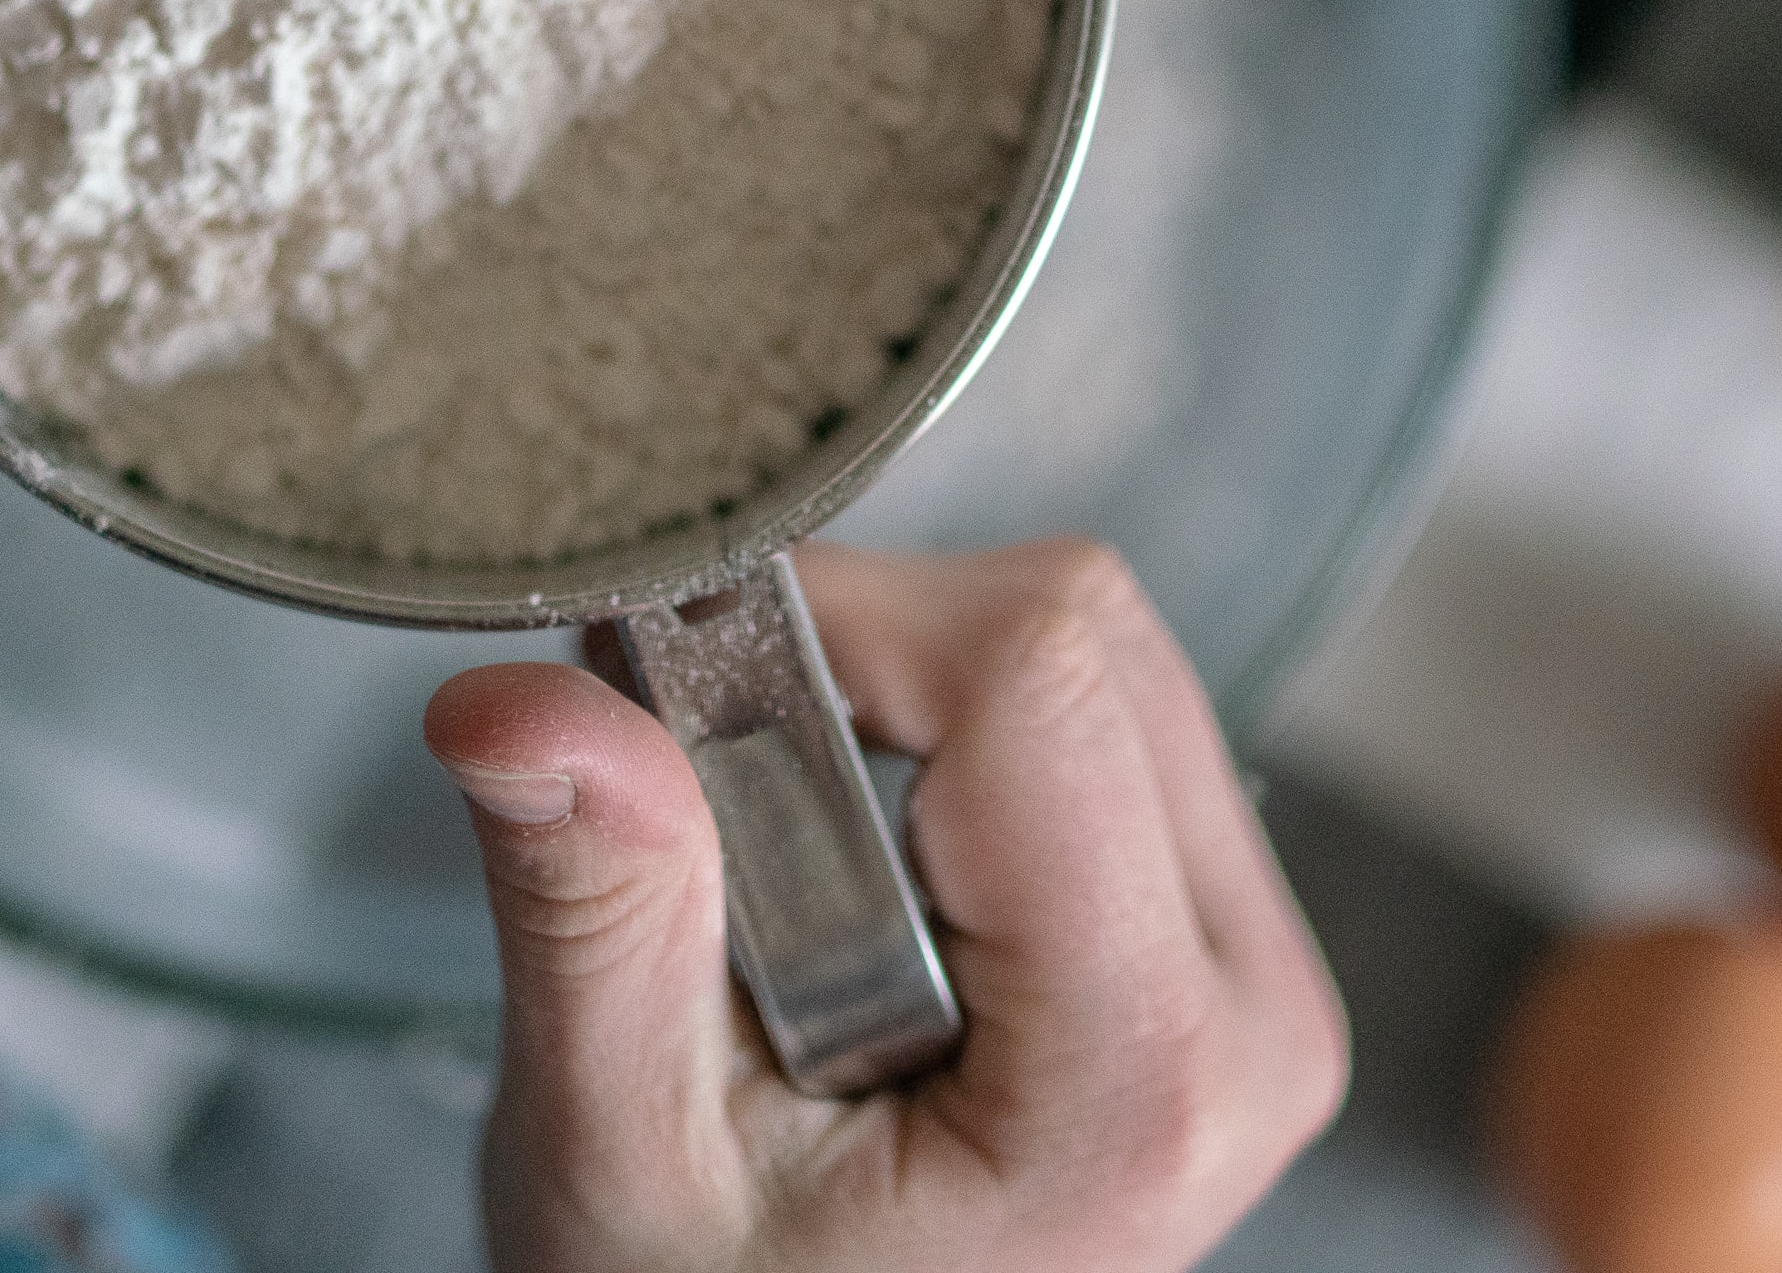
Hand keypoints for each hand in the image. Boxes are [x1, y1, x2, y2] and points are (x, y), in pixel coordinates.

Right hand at [426, 541, 1347, 1272]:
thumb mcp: (620, 1152)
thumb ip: (595, 915)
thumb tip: (523, 706)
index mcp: (1136, 1079)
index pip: (1031, 679)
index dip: (831, 628)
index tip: (673, 698)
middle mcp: (1252, 1011)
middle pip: (1076, 638)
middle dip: (862, 664)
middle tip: (713, 808)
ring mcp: (1258, 969)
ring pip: (1094, 649)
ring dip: (902, 697)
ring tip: (782, 873)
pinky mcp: (1221, 934)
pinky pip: (1104, 712)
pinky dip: (949, 732)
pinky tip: (858, 872)